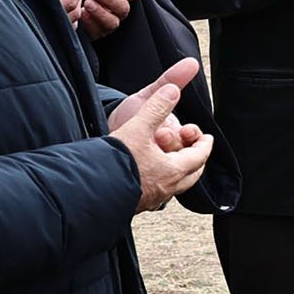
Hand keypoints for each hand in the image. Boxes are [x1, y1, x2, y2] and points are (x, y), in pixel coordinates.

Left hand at [58, 0, 139, 36]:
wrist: (67, 1)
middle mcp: (118, 10)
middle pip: (123, 7)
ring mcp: (108, 23)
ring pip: (112, 22)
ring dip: (100, 12)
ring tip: (87, 2)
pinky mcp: (96, 33)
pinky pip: (97, 32)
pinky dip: (90, 23)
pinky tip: (82, 14)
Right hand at [106, 59, 210, 210]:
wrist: (87, 190)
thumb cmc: (115, 161)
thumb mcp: (138, 127)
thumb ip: (157, 107)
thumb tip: (174, 89)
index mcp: (173, 170)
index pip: (199, 157)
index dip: (204, 144)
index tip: (206, 137)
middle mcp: (166, 189)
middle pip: (192, 175)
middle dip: (196, 160)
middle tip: (196, 150)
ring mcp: (151, 199)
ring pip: (174, 186)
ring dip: (179, 173)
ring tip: (174, 162)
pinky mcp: (136, 204)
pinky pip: (157, 192)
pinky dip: (161, 182)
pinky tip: (150, 177)